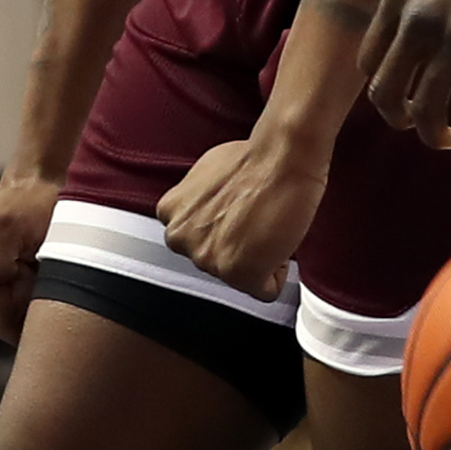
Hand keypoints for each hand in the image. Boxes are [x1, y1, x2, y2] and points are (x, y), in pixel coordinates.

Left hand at [156, 135, 325, 300]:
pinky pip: (266, 290)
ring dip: (257, 257)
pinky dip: (278, 271)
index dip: (226, 228)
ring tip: (266, 224)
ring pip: (240, 276)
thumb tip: (210, 213)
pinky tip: (277, 240)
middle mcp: (181, 238)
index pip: (199, 240)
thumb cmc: (253, 160)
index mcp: (170, 213)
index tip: (238, 215)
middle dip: (238, 245)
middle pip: (217, 260)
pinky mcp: (238, 274)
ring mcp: (207, 259)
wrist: (280, 159)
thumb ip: (197, 205)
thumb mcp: (205, 176)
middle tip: (255, 218)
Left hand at [360, 0, 450, 148]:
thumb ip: (414, 5)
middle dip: (399, 119)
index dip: (383, 88)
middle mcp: (417, 20)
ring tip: (449, 137)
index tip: (403, 95)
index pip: (369, 61)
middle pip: (386, 93)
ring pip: (425, 110)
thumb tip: (408, 48)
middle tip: (419, 125)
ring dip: (434, 134)